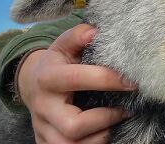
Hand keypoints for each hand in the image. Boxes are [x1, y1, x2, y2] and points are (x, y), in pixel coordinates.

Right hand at [17, 24, 136, 143]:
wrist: (32, 84)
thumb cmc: (58, 63)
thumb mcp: (63, 45)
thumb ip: (78, 35)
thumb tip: (95, 32)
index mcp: (48, 78)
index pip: (78, 79)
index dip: (107, 80)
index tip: (132, 82)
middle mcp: (43, 107)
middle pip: (73, 125)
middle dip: (105, 118)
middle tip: (126, 109)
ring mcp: (43, 128)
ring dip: (101, 136)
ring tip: (117, 120)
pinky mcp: (45, 142)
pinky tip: (105, 132)